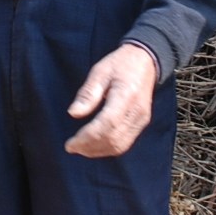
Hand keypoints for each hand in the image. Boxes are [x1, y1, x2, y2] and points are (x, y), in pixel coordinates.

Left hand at [65, 43, 158, 157]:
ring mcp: (141, 119)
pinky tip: (94, 146)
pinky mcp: (141, 124)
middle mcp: (137, 111)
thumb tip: (73, 113)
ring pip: (119, 145)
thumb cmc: (120, 65)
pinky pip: (125, 143)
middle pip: (113, 139)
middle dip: (90, 147)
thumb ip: (88, 93)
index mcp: (126, 95)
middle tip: (72, 147)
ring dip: (98, 151)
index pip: (107, 124)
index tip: (70, 143)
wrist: (145, 62)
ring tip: (80, 149)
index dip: (87, 137)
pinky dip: (108, 148)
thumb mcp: (99, 71)